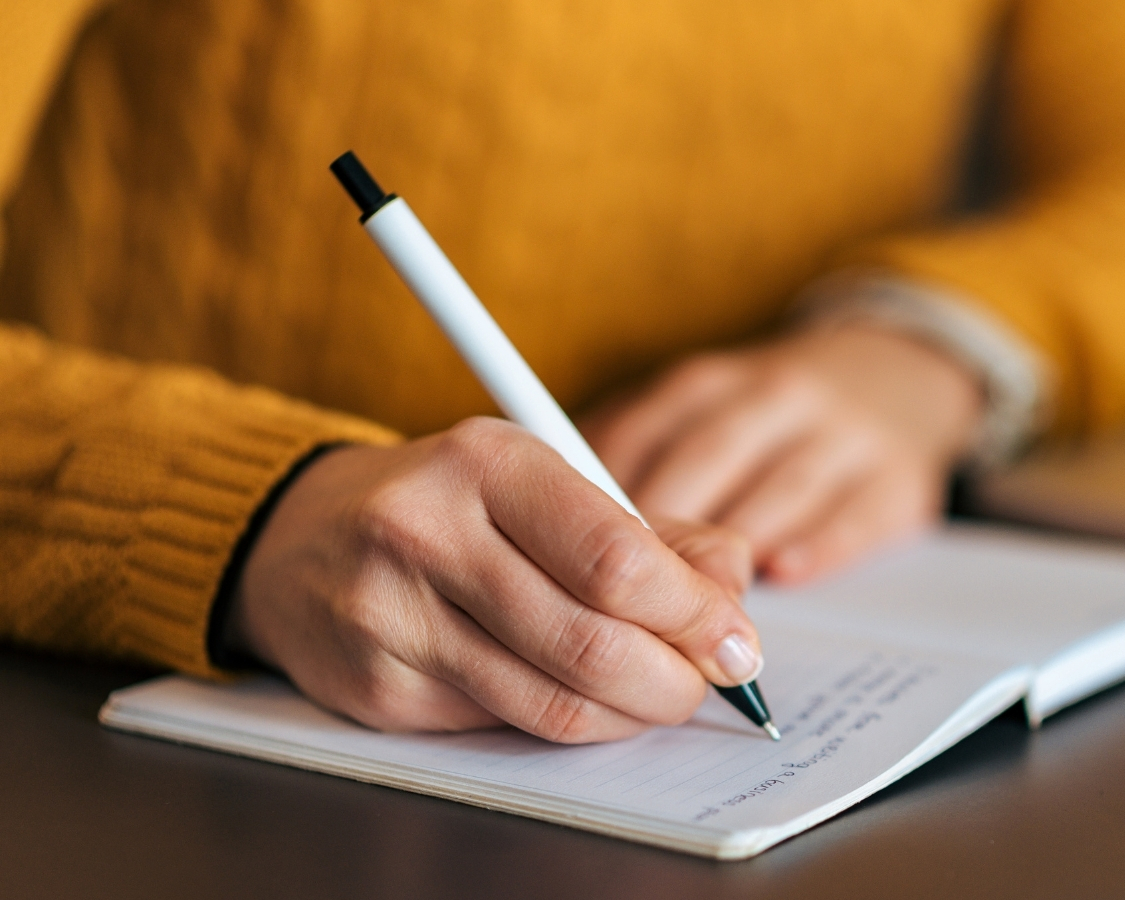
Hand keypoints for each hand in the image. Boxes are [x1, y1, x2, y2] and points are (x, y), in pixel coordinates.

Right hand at [229, 417, 760, 742]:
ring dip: (630, 713)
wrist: (300, 537)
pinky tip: (584, 697)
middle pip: (592, 640)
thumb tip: (732, 589)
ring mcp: (393, 616)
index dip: (694, 613)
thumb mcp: (548, 483)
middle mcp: (429, 532)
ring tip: (657, 695)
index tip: (735, 638)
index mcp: (488, 462)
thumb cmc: (452, 504)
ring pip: (552, 701)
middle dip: (674, 678)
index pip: (616, 558)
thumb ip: (652, 531)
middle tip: (706, 681)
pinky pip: (505, 726)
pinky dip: (568, 722)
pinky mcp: (377, 688)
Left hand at [582, 325, 983, 583]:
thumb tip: (547, 529)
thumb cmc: (765, 419)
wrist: (896, 375)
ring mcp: (842, 434)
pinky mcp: (898, 477)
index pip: (641, 435)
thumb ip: (632, 461)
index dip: (602, 499)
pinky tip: (783, 572)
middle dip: (664, 534)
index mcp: (707, 384)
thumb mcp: (698, 415)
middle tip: (626, 600)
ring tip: (695, 608)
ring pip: (778, 487)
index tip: (568, 555)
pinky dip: (817, 544)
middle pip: (706, 461)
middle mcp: (774, 396)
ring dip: (734, 548)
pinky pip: (855, 513)